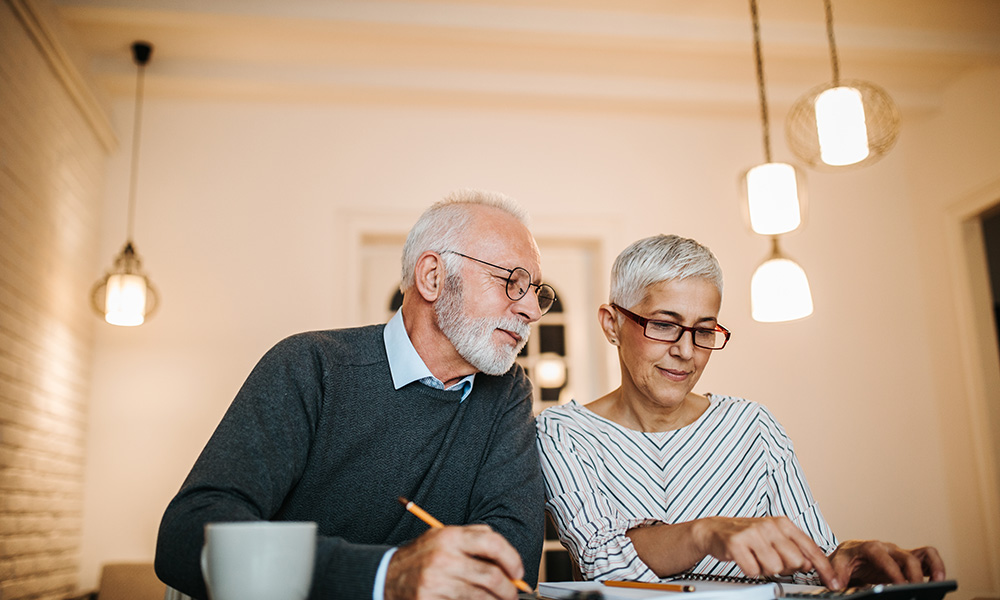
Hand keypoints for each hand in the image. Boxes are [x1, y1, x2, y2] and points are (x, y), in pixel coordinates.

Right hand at [384, 524, 524, 599]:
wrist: (386, 576)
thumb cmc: (421, 557)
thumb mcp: (443, 537)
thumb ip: (474, 537)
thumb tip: (506, 555)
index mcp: (449, 537)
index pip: (492, 543)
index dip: (511, 558)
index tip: (517, 572)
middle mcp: (444, 558)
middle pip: (491, 575)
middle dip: (509, 589)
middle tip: (513, 595)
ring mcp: (436, 581)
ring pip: (480, 596)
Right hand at [691, 517, 838, 587]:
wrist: (715, 530)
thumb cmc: (748, 536)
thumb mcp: (774, 537)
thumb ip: (794, 549)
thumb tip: (811, 564)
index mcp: (783, 523)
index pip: (810, 548)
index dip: (824, 568)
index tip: (833, 582)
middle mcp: (769, 526)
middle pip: (794, 562)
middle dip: (785, 568)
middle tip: (771, 560)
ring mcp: (752, 533)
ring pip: (774, 568)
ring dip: (765, 569)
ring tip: (756, 558)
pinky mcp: (736, 543)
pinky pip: (753, 570)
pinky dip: (750, 570)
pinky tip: (745, 559)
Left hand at [829, 540, 945, 587]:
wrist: (850, 554)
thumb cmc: (846, 559)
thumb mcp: (837, 564)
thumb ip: (836, 574)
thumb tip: (837, 585)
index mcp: (870, 547)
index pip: (882, 556)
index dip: (892, 570)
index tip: (899, 585)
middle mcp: (888, 548)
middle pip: (906, 557)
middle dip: (912, 574)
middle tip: (915, 590)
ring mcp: (900, 554)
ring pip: (922, 554)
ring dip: (933, 566)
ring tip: (938, 582)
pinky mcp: (908, 560)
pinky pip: (927, 558)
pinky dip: (935, 566)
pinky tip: (938, 581)